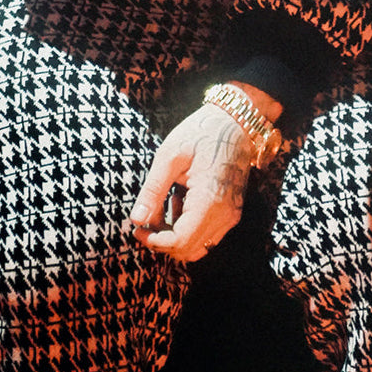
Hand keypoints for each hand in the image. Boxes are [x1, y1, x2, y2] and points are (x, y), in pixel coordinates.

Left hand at [127, 103, 253, 262]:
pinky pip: (207, 235)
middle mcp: (224, 214)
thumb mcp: (170, 155)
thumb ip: (153, 190)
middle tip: (145, 219)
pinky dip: (188, 228)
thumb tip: (136, 220)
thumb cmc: (201, 132)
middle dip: (162, 240)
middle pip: (188, 250)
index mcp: (209, 200)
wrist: (235, 121)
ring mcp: (231, 215)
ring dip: (175, 235)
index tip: (137, 229)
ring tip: (165, 203)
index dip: (154, 241)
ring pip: (198, 246)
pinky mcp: (232, 211)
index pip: (179, 242)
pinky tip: (180, 200)